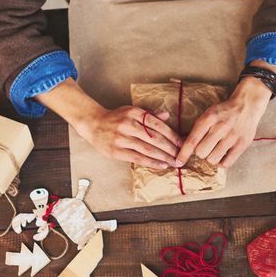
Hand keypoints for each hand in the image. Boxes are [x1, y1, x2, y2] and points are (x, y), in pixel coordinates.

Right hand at [36, 78, 181, 168]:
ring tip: (174, 162)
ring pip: (147, 149)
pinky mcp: (116, 151)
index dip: (172, 135)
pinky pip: (137, 158)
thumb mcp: (132, 111)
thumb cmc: (116, 118)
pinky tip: (161, 165)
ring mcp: (121, 138)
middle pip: (154, 138)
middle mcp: (128, 124)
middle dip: (170, 148)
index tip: (182, 143)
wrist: (93, 123)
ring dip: (163, 157)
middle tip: (181, 155)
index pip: (158, 125)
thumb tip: (167, 115)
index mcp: (134, 113)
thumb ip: (149, 115)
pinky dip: (151, 162)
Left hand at [175, 76, 271, 167]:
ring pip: (213, 159)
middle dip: (200, 152)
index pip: (192, 141)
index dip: (183, 154)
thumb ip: (197, 129)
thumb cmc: (224, 111)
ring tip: (214, 150)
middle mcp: (220, 127)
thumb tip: (183, 147)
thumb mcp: (208, 114)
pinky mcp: (242, 144)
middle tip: (205, 147)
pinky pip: (226, 163)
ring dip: (211, 157)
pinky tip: (222, 155)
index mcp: (209, 118)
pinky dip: (221, 163)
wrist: (247, 105)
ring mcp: (232, 137)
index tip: (178, 163)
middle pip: (201, 152)